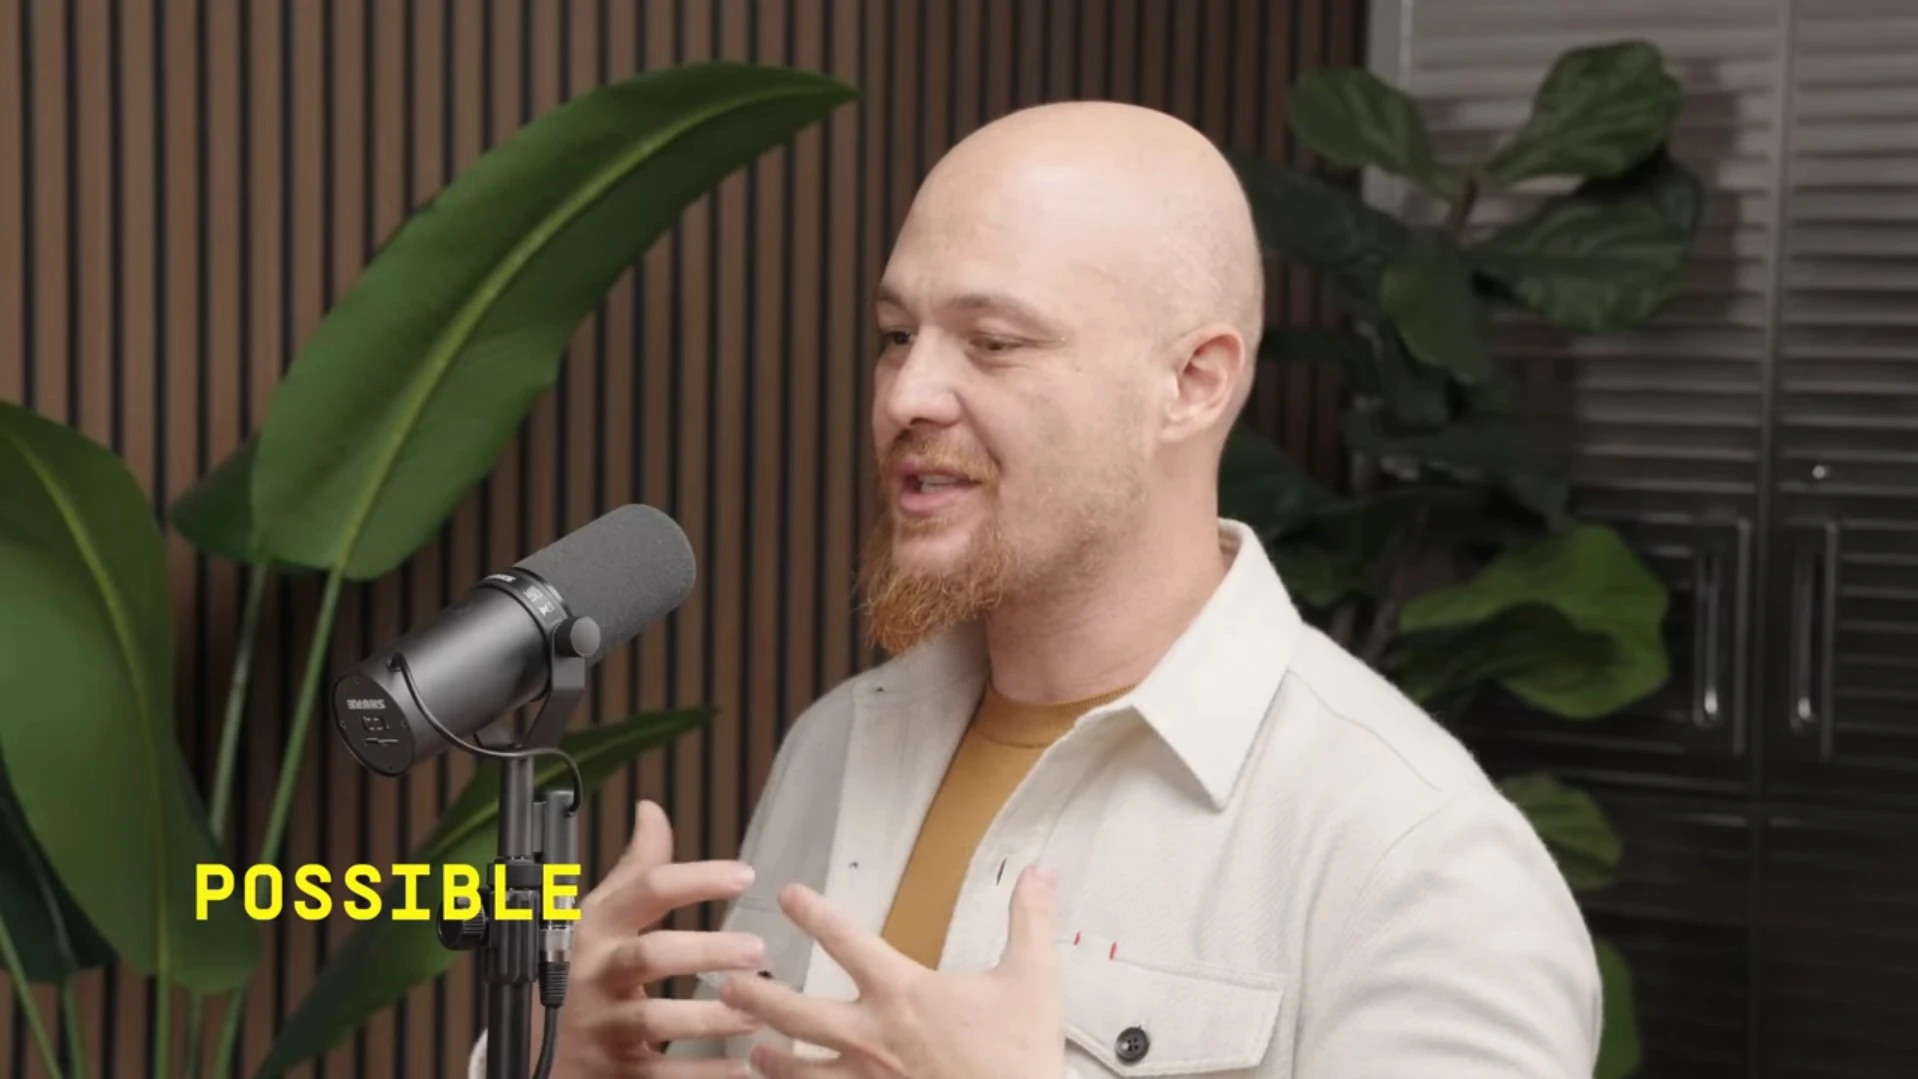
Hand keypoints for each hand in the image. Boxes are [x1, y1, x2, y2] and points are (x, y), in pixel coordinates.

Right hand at [543, 799, 768, 1077]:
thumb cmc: (575, 972)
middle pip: (649, 955)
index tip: (744, 874)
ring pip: (652, 1018)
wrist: (526, 1051)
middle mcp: (593, 973)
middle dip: (705, 951)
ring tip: (759, 1013)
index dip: (695, 879)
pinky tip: (738, 1067)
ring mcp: (598, 1024)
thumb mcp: (598, 917)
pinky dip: (699, 1074)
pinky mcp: (608, 1070)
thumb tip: (652, 810)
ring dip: (710, 1016)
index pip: (644, 891)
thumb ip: (634, 869)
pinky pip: (656, 1074)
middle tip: (757, 950)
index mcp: (595, 929)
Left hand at [718, 865, 1063, 1078]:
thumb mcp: (1033, 981)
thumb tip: (1038, 874)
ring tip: (750, 1052)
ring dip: (768, 1060)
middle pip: (796, 1011)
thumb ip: (1029, 921)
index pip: (846, 941)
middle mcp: (871, 1038)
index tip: (787, 895)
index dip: (812, 913)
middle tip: (727, 984)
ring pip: (797, 1071)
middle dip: (757, 996)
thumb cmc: (1019, 1061)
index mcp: (903, 994)